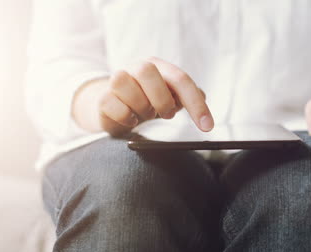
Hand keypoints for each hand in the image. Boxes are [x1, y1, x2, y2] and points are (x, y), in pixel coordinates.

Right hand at [73, 57, 213, 135]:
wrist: (116, 108)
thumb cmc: (148, 101)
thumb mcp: (171, 98)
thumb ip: (188, 96)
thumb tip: (202, 96)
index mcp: (158, 67)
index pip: (180, 79)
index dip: (196, 104)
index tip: (207, 126)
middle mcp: (136, 68)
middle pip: (146, 70)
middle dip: (160, 97)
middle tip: (166, 114)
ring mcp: (117, 80)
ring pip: (123, 82)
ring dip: (140, 105)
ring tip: (145, 114)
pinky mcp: (103, 98)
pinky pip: (110, 102)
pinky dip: (124, 115)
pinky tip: (131, 119)